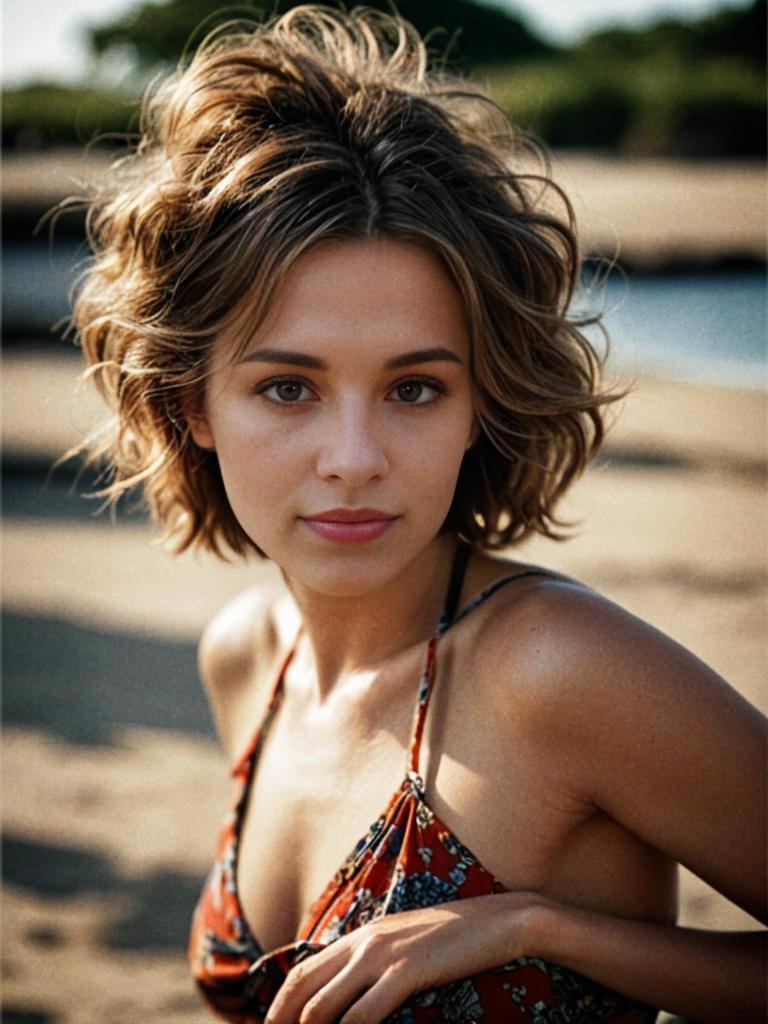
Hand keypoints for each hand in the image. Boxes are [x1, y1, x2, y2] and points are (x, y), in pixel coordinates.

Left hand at [263, 890, 547, 1023]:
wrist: (500, 919)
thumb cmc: (456, 938)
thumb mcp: (405, 944)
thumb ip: (375, 961)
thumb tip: (349, 992)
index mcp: (360, 934)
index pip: (302, 973)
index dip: (278, 1008)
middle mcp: (363, 941)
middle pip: (302, 990)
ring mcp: (383, 955)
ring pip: (324, 1007)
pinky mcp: (407, 971)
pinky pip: (363, 1015)